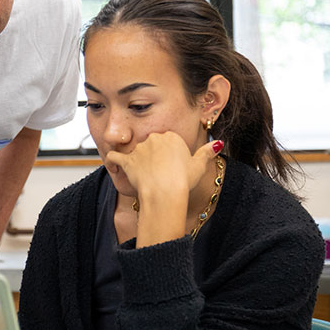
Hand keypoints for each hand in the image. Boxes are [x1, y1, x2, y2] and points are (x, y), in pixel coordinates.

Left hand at [105, 133, 221, 201]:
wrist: (165, 193)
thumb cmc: (182, 181)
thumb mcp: (199, 165)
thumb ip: (207, 152)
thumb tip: (218, 144)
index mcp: (171, 136)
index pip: (168, 140)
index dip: (169, 153)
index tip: (171, 165)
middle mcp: (153, 138)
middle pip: (151, 144)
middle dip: (153, 156)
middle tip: (157, 171)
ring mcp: (139, 149)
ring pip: (134, 150)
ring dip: (135, 160)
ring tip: (140, 174)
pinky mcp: (127, 160)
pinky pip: (114, 157)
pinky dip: (112, 161)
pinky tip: (113, 166)